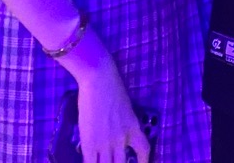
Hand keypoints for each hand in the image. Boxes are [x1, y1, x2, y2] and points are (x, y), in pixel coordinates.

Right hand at [62, 29, 150, 162]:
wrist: (99, 80)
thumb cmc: (112, 87)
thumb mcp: (125, 107)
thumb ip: (124, 121)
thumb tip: (119, 128)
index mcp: (133, 127)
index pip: (143, 150)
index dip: (144, 161)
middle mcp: (122, 139)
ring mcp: (105, 143)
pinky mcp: (90, 143)